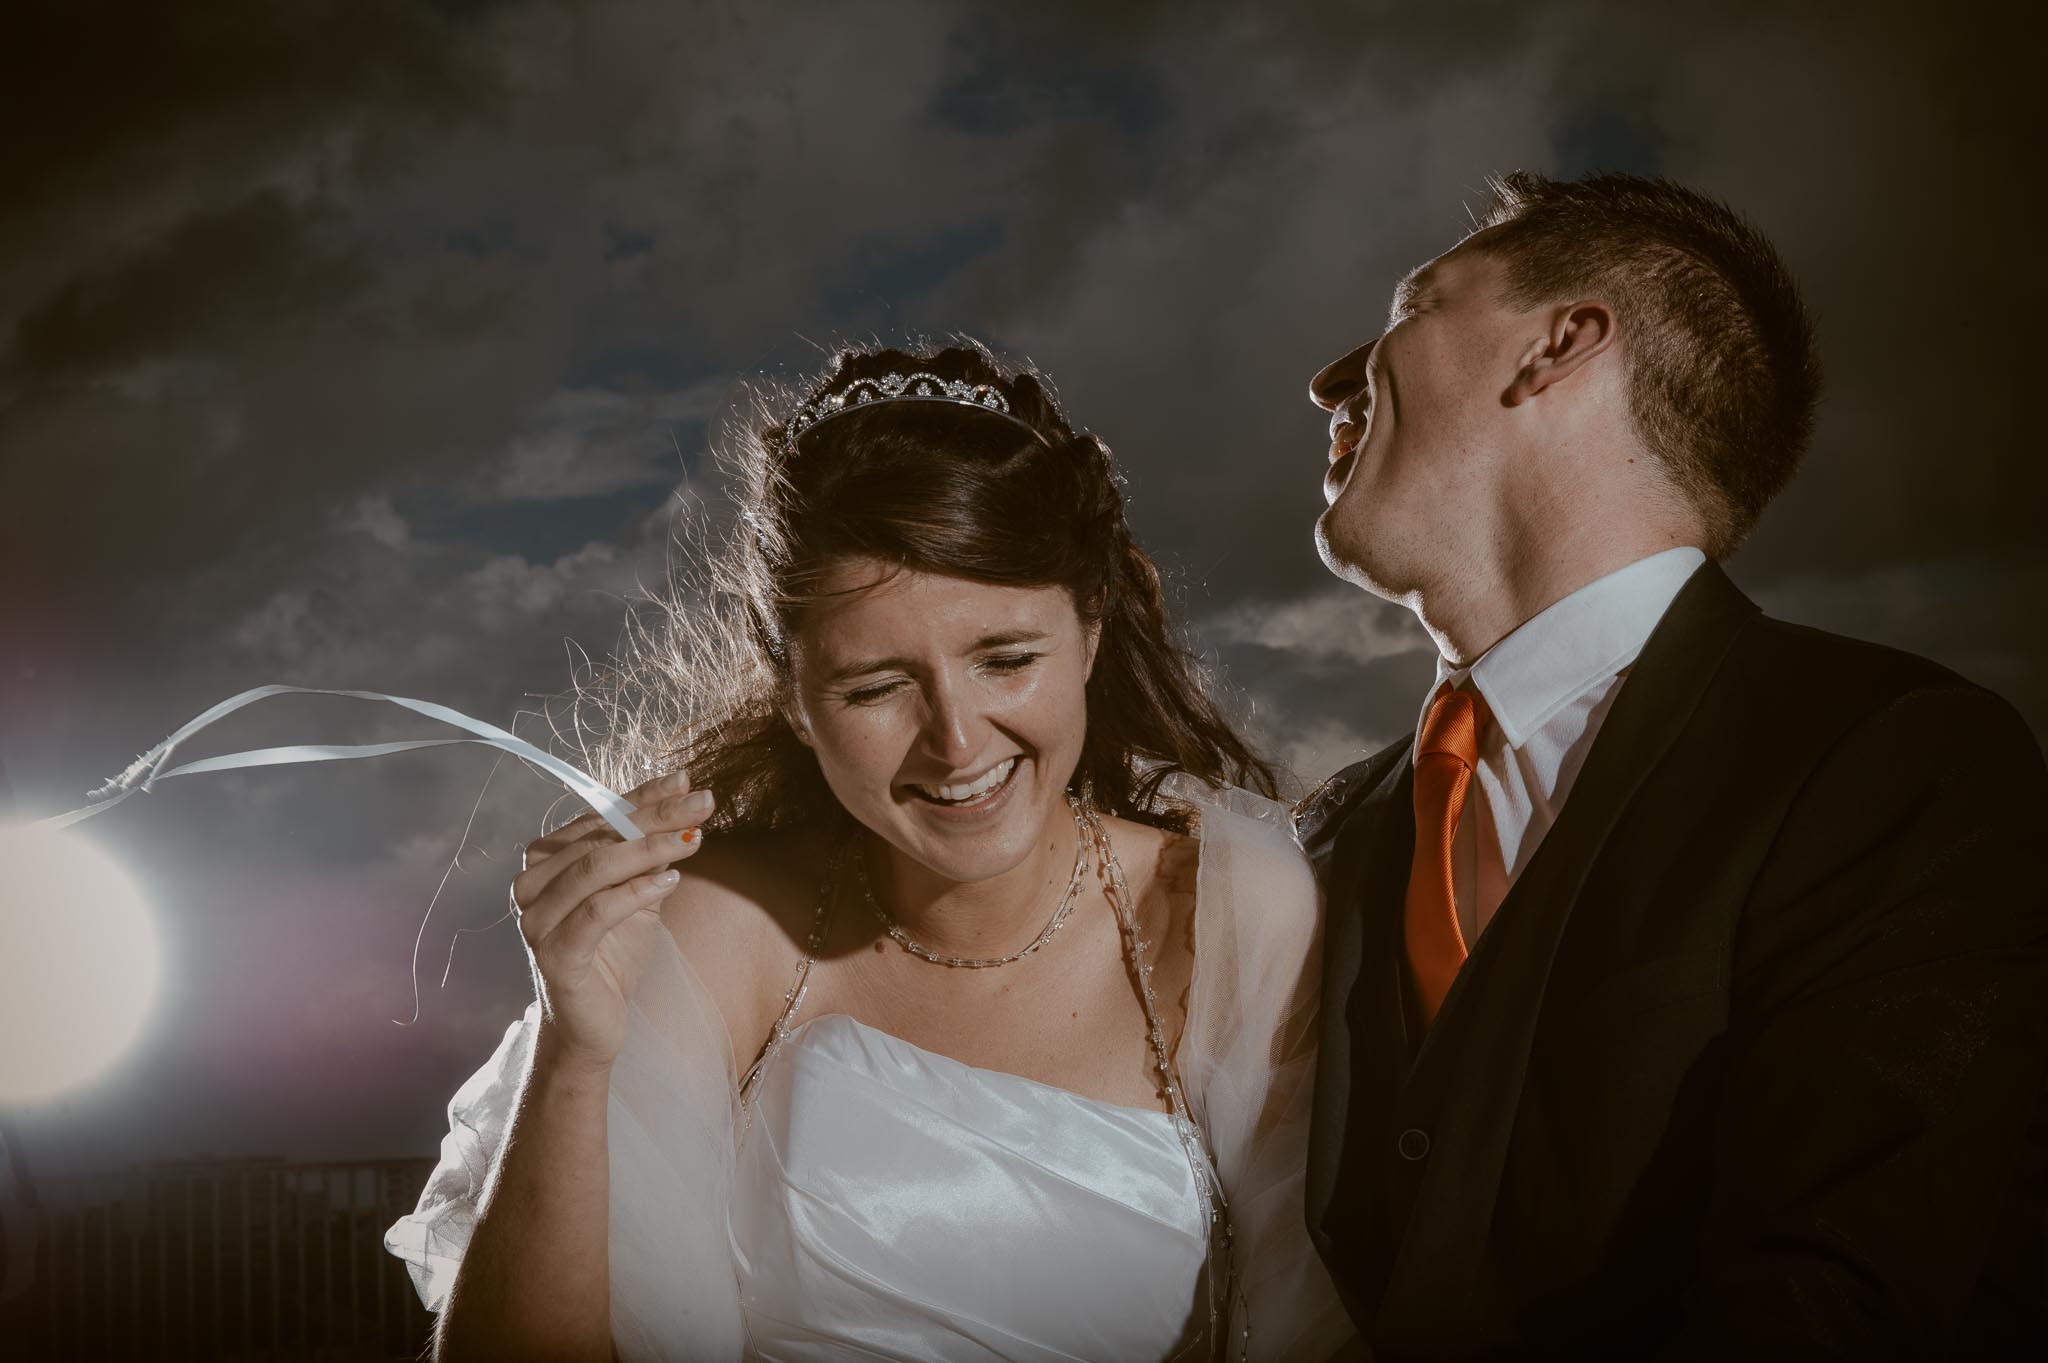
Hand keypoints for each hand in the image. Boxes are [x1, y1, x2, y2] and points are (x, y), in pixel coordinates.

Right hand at [509, 770, 712, 1072]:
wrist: (591, 1025)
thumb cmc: (613, 953)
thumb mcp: (637, 891)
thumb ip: (649, 848)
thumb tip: (682, 792)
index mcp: (545, 860)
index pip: (599, 815)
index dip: (645, 797)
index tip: (688, 781)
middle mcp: (531, 884)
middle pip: (599, 837)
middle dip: (656, 817)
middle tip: (704, 802)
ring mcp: (536, 920)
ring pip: (594, 869)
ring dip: (649, 849)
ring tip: (693, 839)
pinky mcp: (553, 955)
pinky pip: (596, 913)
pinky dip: (635, 892)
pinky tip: (671, 880)